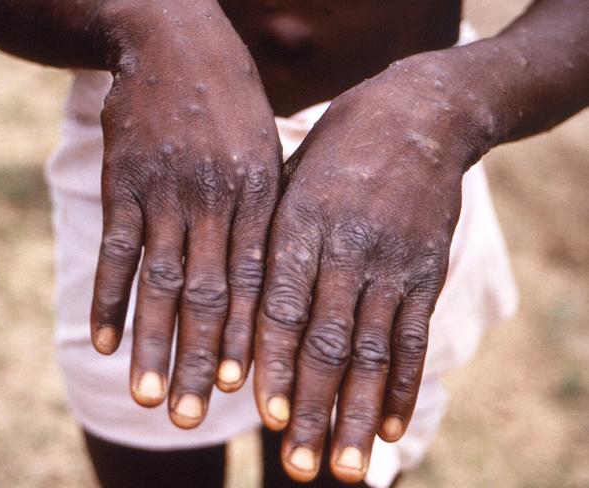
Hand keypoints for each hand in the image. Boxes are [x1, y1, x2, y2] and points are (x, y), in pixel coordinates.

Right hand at [89, 4, 280, 427]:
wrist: (177, 42)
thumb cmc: (233, 105)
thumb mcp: (268, 151)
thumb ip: (269, 213)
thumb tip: (275, 279)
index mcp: (258, 196)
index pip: (256, 281)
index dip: (250, 337)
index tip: (245, 390)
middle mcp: (214, 200)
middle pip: (209, 294)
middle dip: (202, 358)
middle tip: (196, 416)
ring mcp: (166, 192)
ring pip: (160, 282)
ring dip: (153, 343)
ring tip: (149, 397)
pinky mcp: (124, 183)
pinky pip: (115, 250)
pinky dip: (107, 297)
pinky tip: (102, 341)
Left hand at [254, 53, 492, 481]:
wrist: (418, 115)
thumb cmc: (336, 150)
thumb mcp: (290, 177)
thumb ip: (267, 237)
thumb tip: (233, 304)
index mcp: (299, 223)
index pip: (280, 305)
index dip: (271, 362)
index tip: (262, 414)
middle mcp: (345, 247)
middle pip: (325, 340)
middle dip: (310, 407)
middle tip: (297, 467)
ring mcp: (391, 261)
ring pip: (371, 350)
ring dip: (355, 412)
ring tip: (342, 467)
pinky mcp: (425, 270)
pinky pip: (413, 335)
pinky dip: (402, 385)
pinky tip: (389, 426)